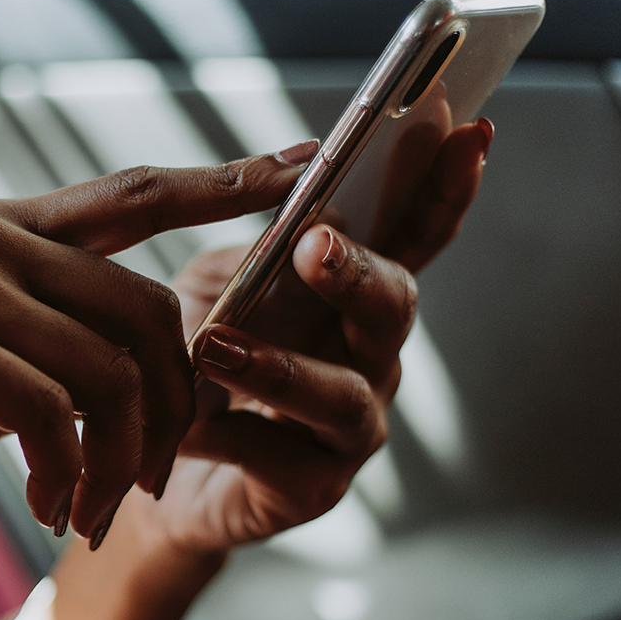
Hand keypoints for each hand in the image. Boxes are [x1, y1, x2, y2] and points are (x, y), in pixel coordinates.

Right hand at [0, 153, 314, 542]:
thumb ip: (47, 332)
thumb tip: (143, 355)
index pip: (133, 194)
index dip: (223, 180)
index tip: (302, 168)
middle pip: (149, 310)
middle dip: (175, 409)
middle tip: (152, 484)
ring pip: (111, 371)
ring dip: (122, 462)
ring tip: (93, 512)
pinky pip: (54, 414)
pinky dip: (70, 476)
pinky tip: (51, 510)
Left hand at [153, 118, 492, 553]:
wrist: (152, 459)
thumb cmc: (196, 358)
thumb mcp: (217, 283)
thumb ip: (257, 245)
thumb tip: (292, 180)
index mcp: (354, 293)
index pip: (414, 235)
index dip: (446, 189)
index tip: (468, 133)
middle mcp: (369, 355)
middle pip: (394, 308)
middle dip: (359, 273)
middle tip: (315, 244)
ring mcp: (351, 426)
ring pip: (342, 394)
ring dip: (281, 367)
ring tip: (216, 347)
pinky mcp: (313, 486)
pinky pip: (281, 457)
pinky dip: (229, 433)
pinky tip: (186, 423)